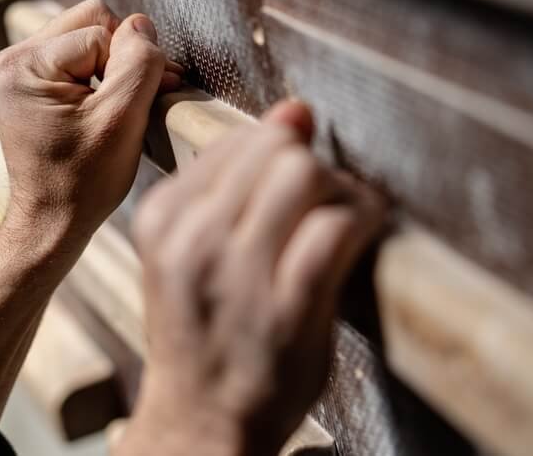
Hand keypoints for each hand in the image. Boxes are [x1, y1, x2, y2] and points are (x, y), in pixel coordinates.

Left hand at [0, 0, 181, 252]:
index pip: (101, 31)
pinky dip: (100, 78)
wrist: (52, 223)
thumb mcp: (121, 120)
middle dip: (121, 57)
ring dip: (113, 68)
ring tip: (121, 109)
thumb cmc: (84, 181)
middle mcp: (13, 59)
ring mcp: (19, 70)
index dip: (132, 64)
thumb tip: (142, 24)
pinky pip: (78, 57)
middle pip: (90, 21)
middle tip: (135, 101)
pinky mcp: (31, 83)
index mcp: (25, 65)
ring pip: (88, 37)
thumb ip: (138, 63)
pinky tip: (106, 110)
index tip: (144, 103)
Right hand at [119, 102, 386, 455]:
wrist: (201, 425)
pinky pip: (337, 226)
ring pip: (306, 174)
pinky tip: (369, 228)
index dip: (284, 151)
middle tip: (329, 198)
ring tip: (347, 215)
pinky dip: (364, 216)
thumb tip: (295, 109)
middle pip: (278, 149)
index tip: (299, 182)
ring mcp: (238, 273)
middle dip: (315, 165)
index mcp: (163, 215)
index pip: (241, 140)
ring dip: (341, 188)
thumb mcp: (192, 250)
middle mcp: (192, 238)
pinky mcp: (287, 306)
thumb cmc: (205, 332)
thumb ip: (236, 181)